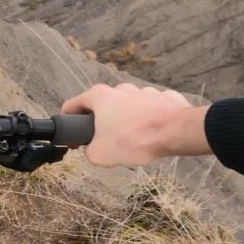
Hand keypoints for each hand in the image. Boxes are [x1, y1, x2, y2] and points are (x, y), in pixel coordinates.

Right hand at [61, 83, 209, 166]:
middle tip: (106, 142)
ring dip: (126, 121)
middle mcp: (120, 88)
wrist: (175, 132)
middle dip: (101, 124)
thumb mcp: (100, 155)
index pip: (72, 105)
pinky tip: (153, 134)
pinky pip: (150, 109)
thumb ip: (89, 151)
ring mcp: (143, 91)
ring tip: (134, 141)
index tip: (73, 138)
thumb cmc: (133, 139)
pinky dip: (148, 120)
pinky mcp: (164, 97)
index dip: (68, 123)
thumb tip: (93, 150)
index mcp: (100, 96)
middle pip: (102, 106)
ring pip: (128, 107)